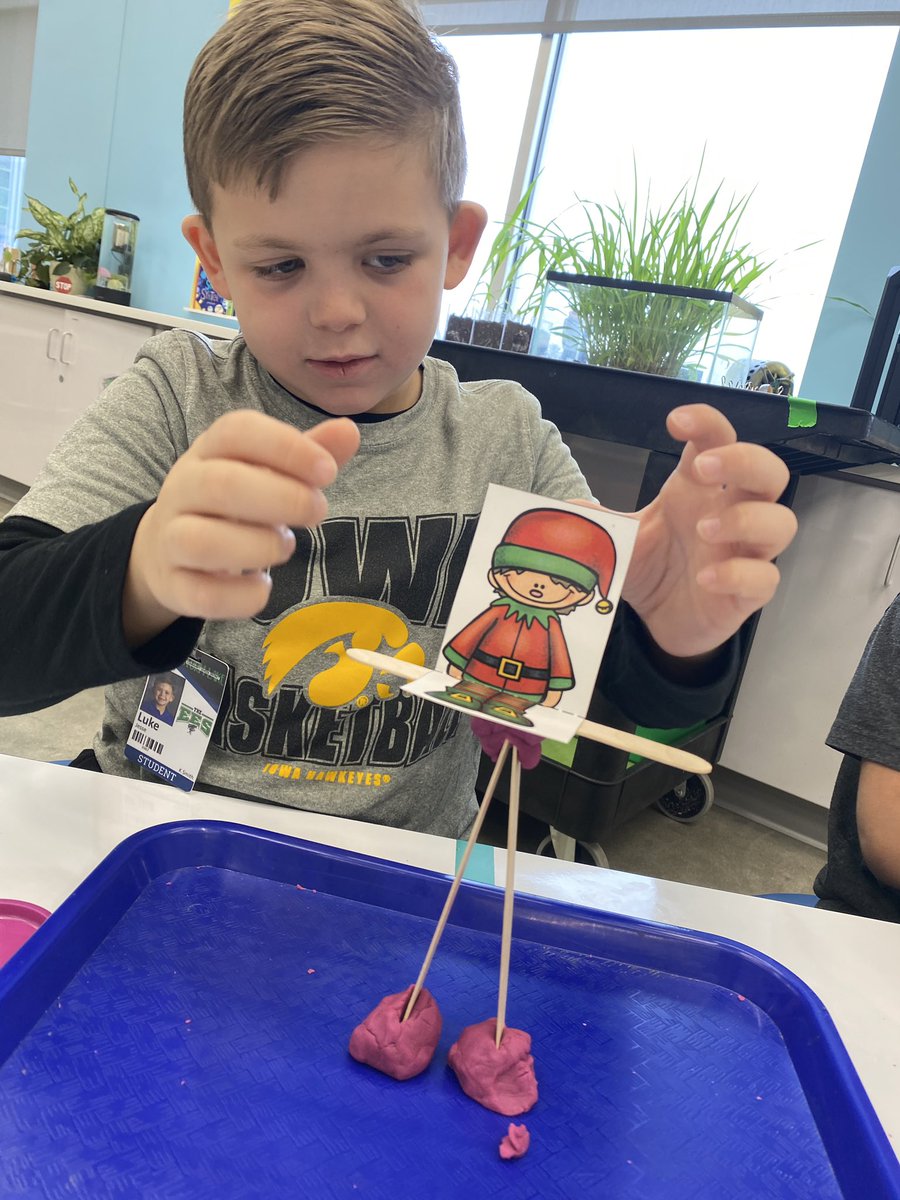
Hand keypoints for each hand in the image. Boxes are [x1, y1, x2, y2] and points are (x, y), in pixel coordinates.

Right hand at [123, 410, 359, 643]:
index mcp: (208, 451)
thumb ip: (307, 454)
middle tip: (318, 512)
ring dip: (258, 546)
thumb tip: (349, 430)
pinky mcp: (173, 584)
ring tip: (285, 547)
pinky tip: (263, 587)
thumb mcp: (265, 471)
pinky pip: (200, 594)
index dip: (286, 447)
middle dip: (282, 499)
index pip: (237, 431)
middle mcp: (181, 489)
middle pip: (220, 484)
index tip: (328, 472)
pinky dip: (240, 596)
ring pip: (201, 541)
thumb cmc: (232, 504)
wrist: (167, 549)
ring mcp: (170, 538)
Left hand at [618, 404, 796, 658]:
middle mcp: (731, 512)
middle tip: (702, 466)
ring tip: (704, 529)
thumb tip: (563, 510)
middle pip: (769, 470)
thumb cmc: (651, 565)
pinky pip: (765, 578)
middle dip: (744, 459)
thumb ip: (597, 521)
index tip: (676, 421)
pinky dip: (740, 574)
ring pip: (781, 522)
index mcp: (699, 490)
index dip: (707, 422)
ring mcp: (746, 552)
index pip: (719, 439)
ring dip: (746, 519)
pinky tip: (706, 579)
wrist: (659, 621)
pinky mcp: (749, 593)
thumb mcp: (619, 538)